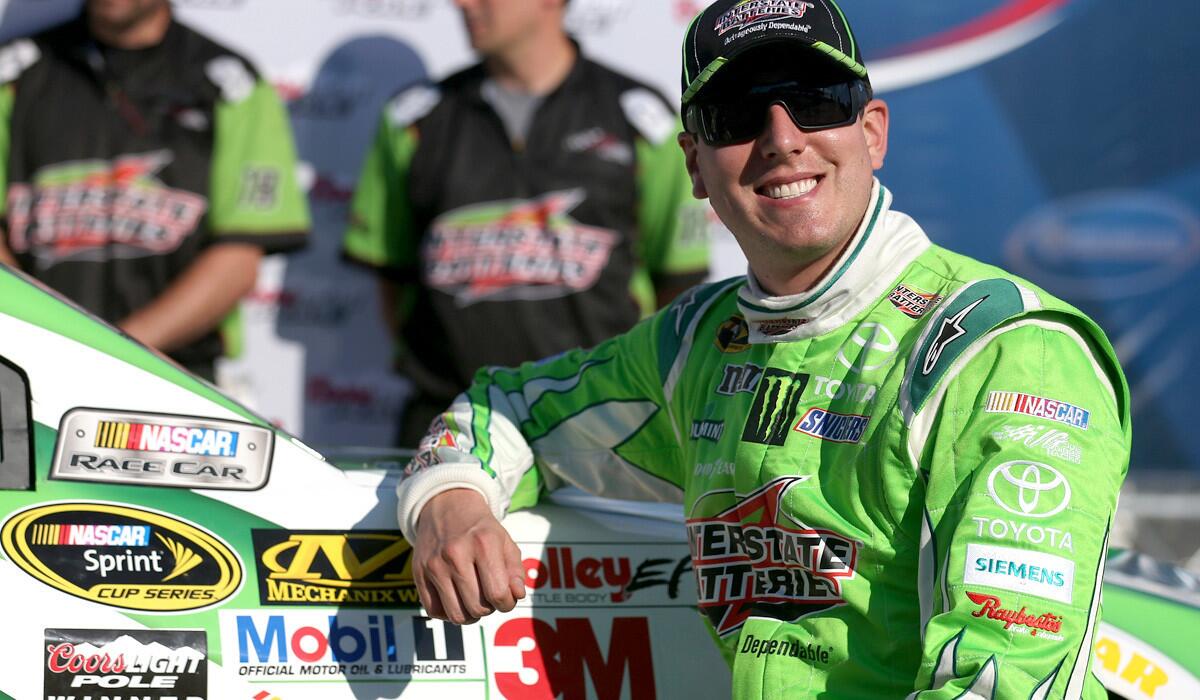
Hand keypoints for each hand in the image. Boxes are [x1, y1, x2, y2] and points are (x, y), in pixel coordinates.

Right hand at [411, 488, 526, 624]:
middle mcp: (456, 554)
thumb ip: (515, 571)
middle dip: (489, 608)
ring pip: (456, 615)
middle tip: (488, 594)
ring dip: (470, 614)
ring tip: (474, 599)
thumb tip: (517, 595)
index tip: (506, 598)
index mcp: (484, 543)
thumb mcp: (504, 542)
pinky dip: (448, 612)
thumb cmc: (479, 527)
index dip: (507, 603)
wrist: (446, 505)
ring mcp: (434, 564)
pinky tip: (456, 598)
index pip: (498, 593)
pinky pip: (434, 611)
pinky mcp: (419, 573)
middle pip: (477, 607)